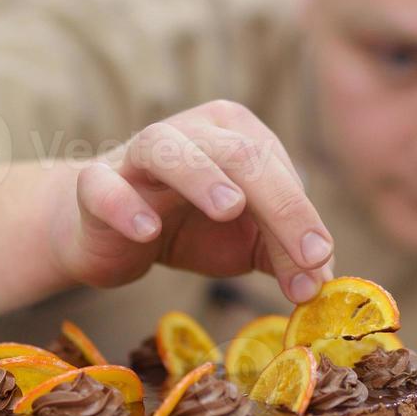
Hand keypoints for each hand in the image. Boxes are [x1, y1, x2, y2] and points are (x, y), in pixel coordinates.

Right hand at [52, 100, 335, 302]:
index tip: (317, 268)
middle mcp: (190, 132)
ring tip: (230, 206)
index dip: (302, 219)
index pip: (278, 171)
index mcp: (235, 134)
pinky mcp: (95, 185)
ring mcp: (137, 154)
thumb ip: (285, 255)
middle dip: (279, 205)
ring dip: (201, 174)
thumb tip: (322, 283)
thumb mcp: (246, 241)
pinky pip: (105, 187)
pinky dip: (124, 204)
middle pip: (239, 154)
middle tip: (305, 255)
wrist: (107, 233)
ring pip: (168, 148)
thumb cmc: (186, 225)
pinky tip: (146, 230)